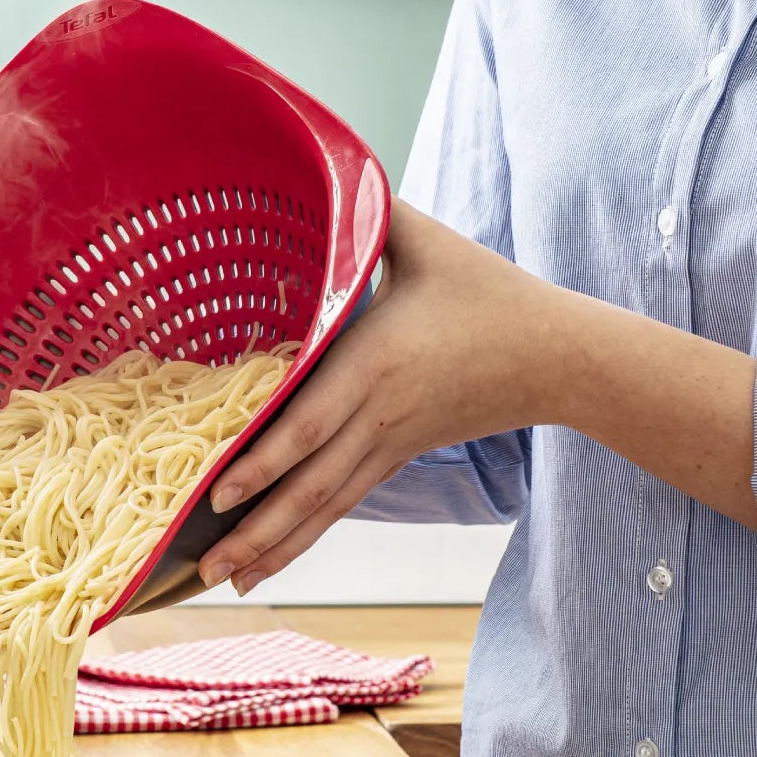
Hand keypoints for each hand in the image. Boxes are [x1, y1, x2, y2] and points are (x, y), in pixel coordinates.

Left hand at [199, 199, 567, 593]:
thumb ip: (370, 213)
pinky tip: (268, 564)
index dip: (263, 460)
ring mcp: (387, 446)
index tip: (216, 491)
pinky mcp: (395, 459)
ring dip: (271, 548)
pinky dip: (304, 537)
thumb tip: (322, 174)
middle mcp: (376, 417)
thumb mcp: (427, 242)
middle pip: (308, 484)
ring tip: (222, 582)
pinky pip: (342, 504)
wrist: (558, 355)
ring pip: (323, 507)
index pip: (310, 423)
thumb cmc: (489, 293)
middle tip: (198, 565)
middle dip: (252, 528)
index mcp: (376, 364)